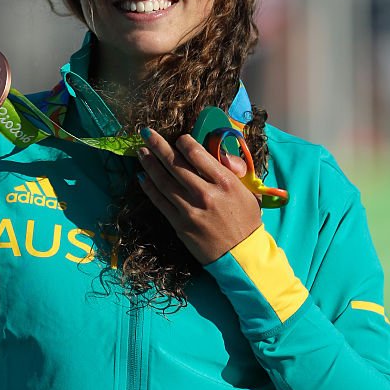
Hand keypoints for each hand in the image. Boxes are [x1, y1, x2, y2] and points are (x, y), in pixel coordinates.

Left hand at [137, 128, 262, 264]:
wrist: (241, 256)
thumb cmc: (246, 221)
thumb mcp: (248, 191)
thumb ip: (234, 169)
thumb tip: (219, 153)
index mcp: (225, 182)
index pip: (198, 154)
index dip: (184, 142)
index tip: (179, 138)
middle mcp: (205, 194)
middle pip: (176, 165)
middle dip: (158, 146)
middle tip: (146, 133)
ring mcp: (190, 210)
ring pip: (164, 181)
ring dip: (149, 164)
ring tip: (141, 152)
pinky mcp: (180, 224)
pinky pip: (160, 201)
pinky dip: (149, 188)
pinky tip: (142, 177)